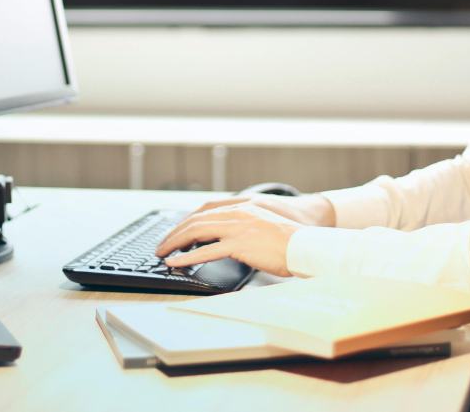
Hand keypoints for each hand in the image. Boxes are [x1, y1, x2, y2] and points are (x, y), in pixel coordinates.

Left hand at [153, 194, 334, 276]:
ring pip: (197, 231)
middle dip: (175, 232)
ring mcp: (238, 228)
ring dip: (175, 242)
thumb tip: (229, 241)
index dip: (187, 220)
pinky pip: (207, 251)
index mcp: (243, 208)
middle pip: (196, 219)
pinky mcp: (240, 244)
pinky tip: (176, 262)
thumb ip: (245, 228)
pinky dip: (187, 257)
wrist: (307, 245)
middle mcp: (238, 213)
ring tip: (162, 253)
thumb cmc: (291, 242)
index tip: (176, 231)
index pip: (206, 210)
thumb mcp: (264, 227)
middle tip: (162, 244)